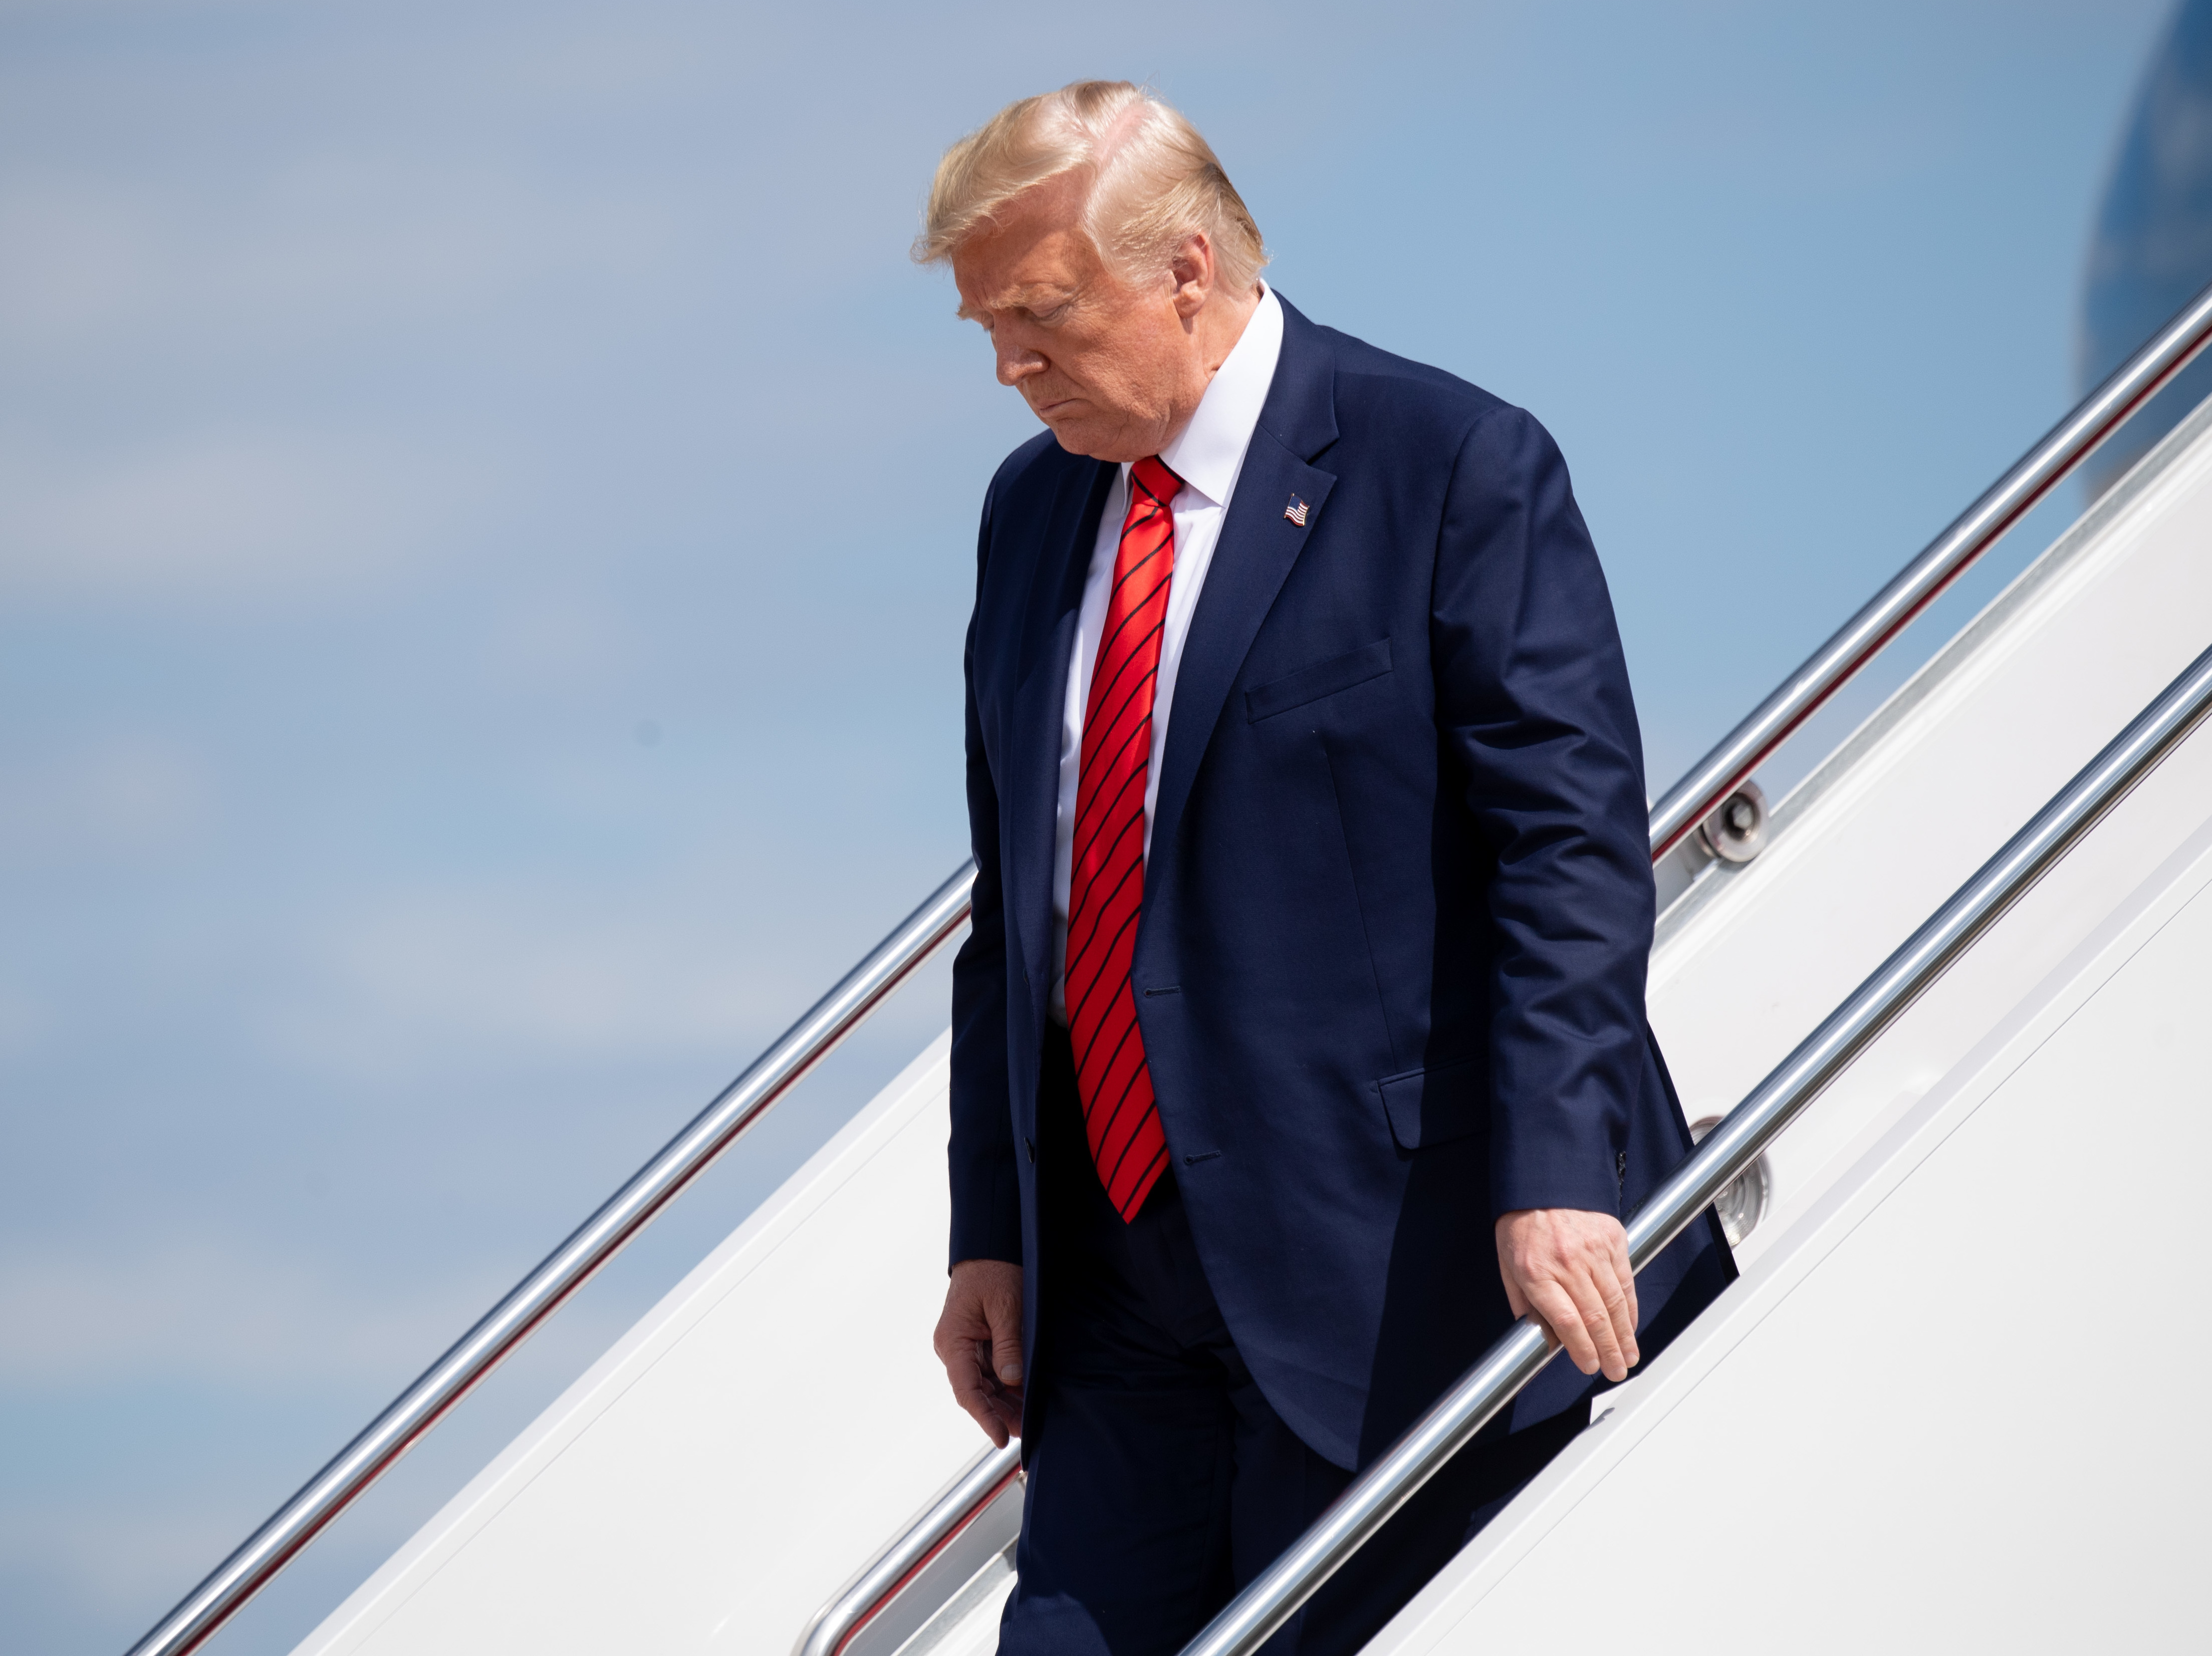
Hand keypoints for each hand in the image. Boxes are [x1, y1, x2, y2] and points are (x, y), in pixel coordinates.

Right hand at [934, 1258, 1025, 1445]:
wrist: (989, 1247)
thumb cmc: (994, 1271)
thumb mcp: (1005, 1307)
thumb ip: (1008, 1345)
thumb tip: (1012, 1381)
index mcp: (953, 1342)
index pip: (967, 1390)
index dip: (985, 1417)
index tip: (1001, 1437)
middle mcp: (954, 1349)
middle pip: (976, 1392)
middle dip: (1000, 1414)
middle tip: (1026, 1431)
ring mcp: (965, 1348)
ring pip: (984, 1386)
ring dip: (1005, 1403)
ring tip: (1029, 1420)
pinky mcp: (977, 1344)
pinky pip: (990, 1372)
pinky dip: (1007, 1387)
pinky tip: (1025, 1397)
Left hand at [1495, 1208, 1639, 1382]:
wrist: (1542, 1181)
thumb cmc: (1520, 1225)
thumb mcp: (1507, 1265)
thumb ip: (1524, 1303)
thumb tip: (1541, 1336)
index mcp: (1536, 1272)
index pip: (1566, 1320)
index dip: (1581, 1348)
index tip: (1589, 1366)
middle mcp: (1567, 1262)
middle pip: (1594, 1317)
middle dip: (1608, 1351)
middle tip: (1616, 1371)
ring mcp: (1593, 1250)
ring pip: (1614, 1302)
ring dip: (1624, 1335)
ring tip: (1629, 1357)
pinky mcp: (1612, 1239)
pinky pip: (1625, 1280)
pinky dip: (1630, 1307)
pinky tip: (1630, 1326)